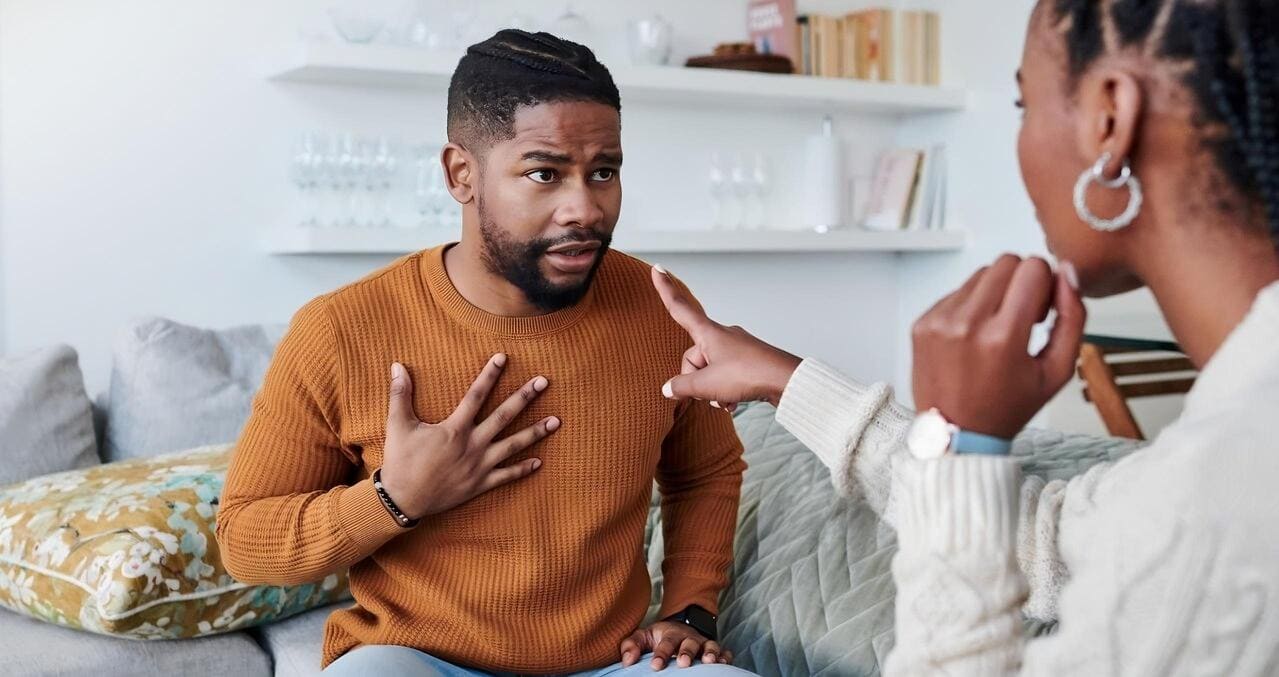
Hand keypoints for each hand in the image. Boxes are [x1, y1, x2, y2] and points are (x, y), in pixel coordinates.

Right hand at [379, 354, 559, 519]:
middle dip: (525, 397)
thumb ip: (400, 394)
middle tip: (544, 382)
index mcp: (454, 428)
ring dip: (535, 432)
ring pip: (513, 445)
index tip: (503, 357)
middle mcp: (472, 444)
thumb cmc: (400, 461)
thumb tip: (397, 365)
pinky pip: (507, 476)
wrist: (403, 500)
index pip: (476, 395)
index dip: (490, 375)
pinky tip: (539, 462)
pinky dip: (523, 469)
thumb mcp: (398, 425)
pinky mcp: (480, 484)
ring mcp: (479, 465)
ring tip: (556, 421)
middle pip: (504, 416)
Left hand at [619, 621, 732, 669]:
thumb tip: (627, 661)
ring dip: (710, 653)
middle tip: (683, 663)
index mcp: (670, 634)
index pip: (666, 642)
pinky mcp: (714, 650)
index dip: (661, 653)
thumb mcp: (643, 637)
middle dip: (687, 652)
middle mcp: (689, 637)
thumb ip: (632, 646)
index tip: (655, 665)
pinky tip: (724, 663)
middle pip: (689, 643)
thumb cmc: (659, 637)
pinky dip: (725, 656)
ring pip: (710, 645)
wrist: (679, 628)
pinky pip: (724, 652)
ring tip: (709, 661)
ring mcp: (703, 643)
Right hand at [651, 265, 801, 409]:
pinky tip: (733, 403)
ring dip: (712, 389)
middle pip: (693, 357)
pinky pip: (726, 375)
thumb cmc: (749, 375)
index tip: (657, 268)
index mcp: (708, 333)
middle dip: (695, 379)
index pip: (680, 308)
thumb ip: (682, 386)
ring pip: (710, 369)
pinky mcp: (747, 361)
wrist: (786, 381)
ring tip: (724, 399)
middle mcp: (722, 335)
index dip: (666, 290)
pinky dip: (725, 391)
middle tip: (707, 394)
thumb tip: (669, 388)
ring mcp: (736, 348)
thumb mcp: (707, 384)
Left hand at [911, 255, 1085, 438]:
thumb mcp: (1057, 371)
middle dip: (1022, 282)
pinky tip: (974, 336)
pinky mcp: (922, 323)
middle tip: (1022, 317)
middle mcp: (966, 324)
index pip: (1033, 268)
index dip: (1046, 283)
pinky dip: (970, 306)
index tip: (1041, 311)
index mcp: (1003, 337)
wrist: (955, 434)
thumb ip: (1072, 318)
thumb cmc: (1007, 407)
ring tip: (997, 328)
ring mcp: (939, 321)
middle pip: (1005, 262)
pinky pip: (956, 292)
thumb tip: (1067, 273)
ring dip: (995, 292)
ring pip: (980, 273)